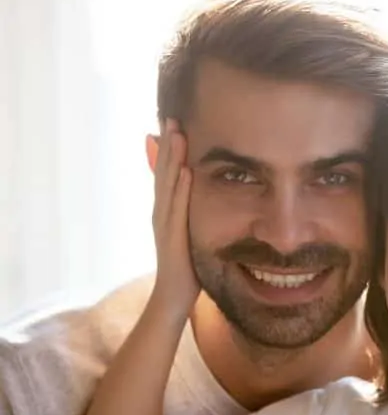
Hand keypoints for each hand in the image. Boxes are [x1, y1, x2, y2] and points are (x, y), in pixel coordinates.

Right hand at [150, 120, 198, 317]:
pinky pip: (178, 208)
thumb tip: (198, 200)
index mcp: (166, 211)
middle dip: (167, 145)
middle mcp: (161, 213)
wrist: (173, 297)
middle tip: (170, 117)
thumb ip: (189, 216)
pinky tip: (188, 172)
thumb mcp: (188, 233)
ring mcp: (165, 224)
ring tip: (176, 133)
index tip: (174, 125)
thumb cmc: (185, 267)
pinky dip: (182, 189)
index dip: (169, 150)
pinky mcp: (174, 236)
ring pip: (168, 185)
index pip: (167, 175)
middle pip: (163, 173)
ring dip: (172, 159)